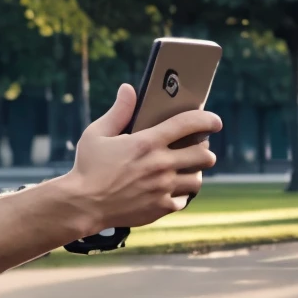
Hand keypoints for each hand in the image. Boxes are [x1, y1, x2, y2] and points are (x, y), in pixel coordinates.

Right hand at [67, 83, 219, 229]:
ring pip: (197, 180)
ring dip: (195, 173)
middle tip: (199, 149)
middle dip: (204, 151)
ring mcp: (163, 188)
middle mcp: (160, 165)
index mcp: (147, 142)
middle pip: (203, 155)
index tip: (215, 121)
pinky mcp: (160, 208)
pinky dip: (181, 195)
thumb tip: (128, 89)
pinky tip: (173, 191)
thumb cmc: (87, 168)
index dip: (207, 120)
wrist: (82, 205)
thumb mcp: (97, 134)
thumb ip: (118, 111)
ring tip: (187, 171)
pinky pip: (184, 200)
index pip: (189, 124)